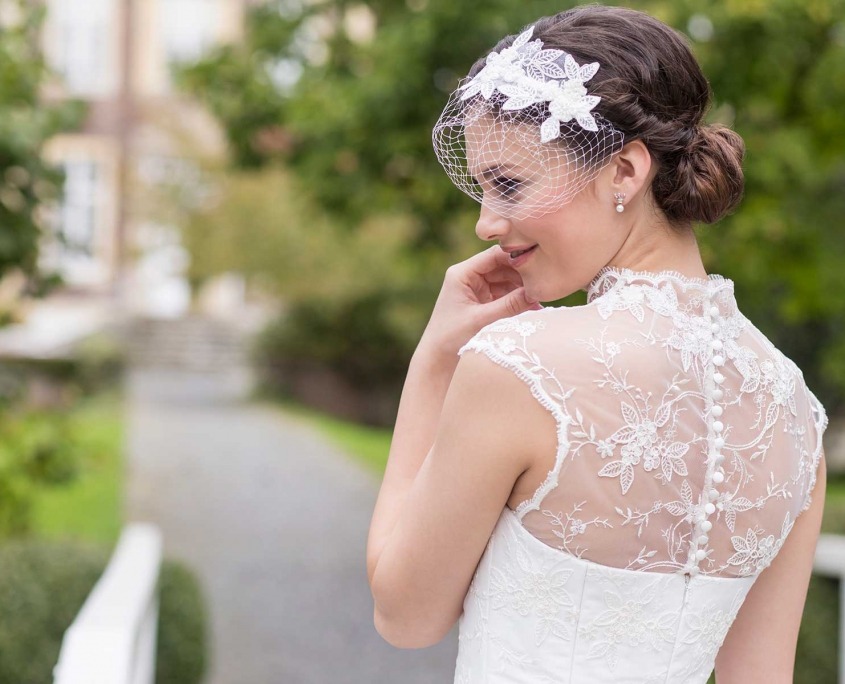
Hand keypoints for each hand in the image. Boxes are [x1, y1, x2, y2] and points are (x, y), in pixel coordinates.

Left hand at [418, 245, 542, 360]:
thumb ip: (509, 305)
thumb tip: (537, 292)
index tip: (539, 265)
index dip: (517, 258)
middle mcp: (469, 276)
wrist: (436, 360)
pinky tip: (533, 308)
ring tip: (540, 300)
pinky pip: (504, 294)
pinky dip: (517, 300)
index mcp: (462, 273)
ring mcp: (476, 288)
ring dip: (522, 289)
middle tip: (544, 285)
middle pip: (503, 266)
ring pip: (506, 280)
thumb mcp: (482, 321)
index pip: (495, 255)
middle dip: (523, 276)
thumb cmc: (451, 338)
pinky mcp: (482, 300)